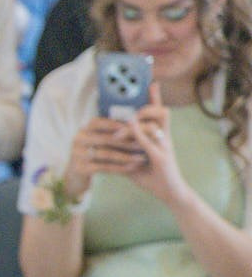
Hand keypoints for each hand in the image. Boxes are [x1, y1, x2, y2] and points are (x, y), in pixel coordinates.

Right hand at [66, 114, 146, 195]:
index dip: (115, 124)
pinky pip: (104, 167)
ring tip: (142, 158)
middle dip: (127, 141)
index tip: (134, 127)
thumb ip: (109, 132)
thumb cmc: (94, 156)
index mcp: (83, 130)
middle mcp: (78, 140)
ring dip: (126, 156)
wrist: (76, 177)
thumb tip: (133, 121)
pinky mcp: (80, 168)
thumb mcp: (97, 141)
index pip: (97, 122)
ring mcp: (77, 154)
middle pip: (105, 138)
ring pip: (106, 153)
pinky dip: (120, 167)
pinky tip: (133, 167)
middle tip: (144, 143)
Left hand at [121, 84, 189, 205]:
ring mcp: (165, 148)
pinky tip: (130, 126)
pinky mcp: (162, 159)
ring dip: (139, 121)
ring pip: (157, 125)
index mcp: (160, 137)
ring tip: (125, 123)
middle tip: (131, 111)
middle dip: (148, 106)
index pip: (159, 113)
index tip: (152, 82)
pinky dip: (139, 134)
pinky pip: (150, 143)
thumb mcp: (135, 160)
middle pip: (163, 113)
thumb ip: (124, 149)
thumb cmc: (153, 176)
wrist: (171, 194)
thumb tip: (105, 143)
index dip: (156, 98)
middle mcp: (165, 139)